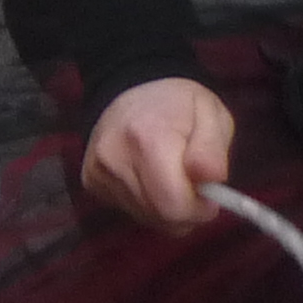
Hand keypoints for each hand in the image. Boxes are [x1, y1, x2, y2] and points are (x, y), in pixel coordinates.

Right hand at [81, 77, 235, 231]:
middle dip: (185, 211)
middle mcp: (114, 156)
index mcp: (147, 139)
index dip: (200, 208)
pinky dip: (147, 203)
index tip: (209, 192)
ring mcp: (98, 169)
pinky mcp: (90, 179)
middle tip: (193, 186)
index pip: (174, 205)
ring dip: (166, 208)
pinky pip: (129, 210)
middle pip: (160, 216)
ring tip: (169, 176)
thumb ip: (212, 150)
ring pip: (146, 217)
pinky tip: (148, 177)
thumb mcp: (211, 114)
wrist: (130, 85)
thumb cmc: (178, 104)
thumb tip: (209, 178)